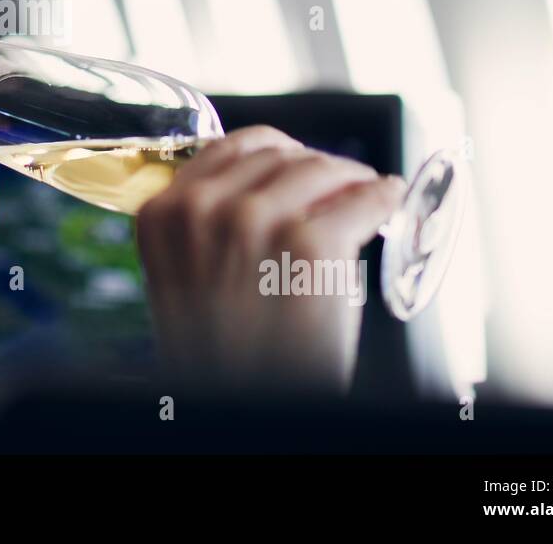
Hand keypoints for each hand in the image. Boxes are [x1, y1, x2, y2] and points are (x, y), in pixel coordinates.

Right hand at [135, 125, 404, 392]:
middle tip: (342, 182)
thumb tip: (264, 184)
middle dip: (316, 165)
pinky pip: (363, 199)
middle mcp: (203, 208)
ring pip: (321, 168)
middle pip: (279, 154)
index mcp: (163, 213)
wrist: (239, 406)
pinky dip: (384, 197)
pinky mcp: (311, 245)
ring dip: (352, 177)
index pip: (228, 147)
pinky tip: (389, 202)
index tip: (298, 160)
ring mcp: (256, 221)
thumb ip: (203, 225)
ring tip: (368, 192)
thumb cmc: (218, 356)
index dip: (275, 151)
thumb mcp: (184, 277)